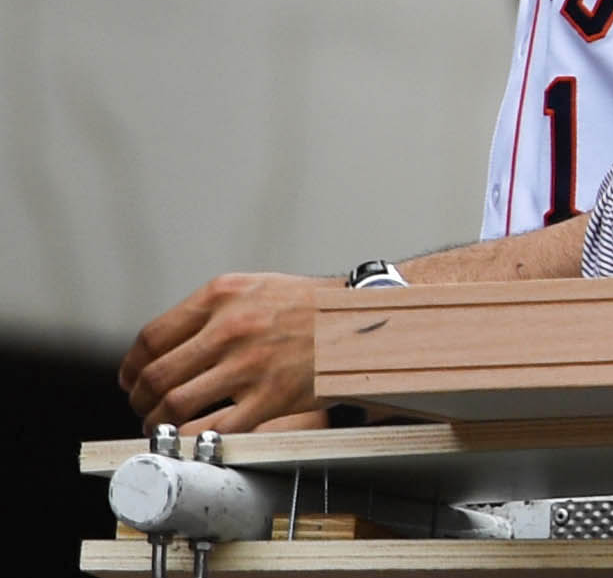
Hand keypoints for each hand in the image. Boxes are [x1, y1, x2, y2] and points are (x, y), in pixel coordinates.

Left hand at [121, 273, 331, 435]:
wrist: (364, 322)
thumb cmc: (309, 308)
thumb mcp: (255, 289)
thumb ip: (208, 313)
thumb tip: (160, 351)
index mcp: (223, 296)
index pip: (150, 339)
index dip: (132, 368)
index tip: (132, 381)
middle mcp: (231, 328)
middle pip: (155, 376)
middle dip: (140, 401)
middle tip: (146, 409)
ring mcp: (250, 365)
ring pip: (174, 406)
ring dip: (159, 424)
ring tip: (165, 426)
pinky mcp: (270, 398)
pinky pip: (210, 429)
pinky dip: (192, 440)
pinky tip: (195, 438)